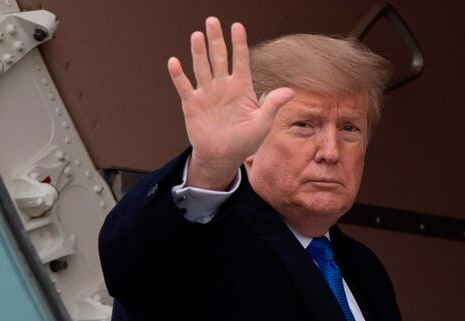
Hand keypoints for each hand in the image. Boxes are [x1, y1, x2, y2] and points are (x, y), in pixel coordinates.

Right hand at [167, 17, 294, 189]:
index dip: (239, 44)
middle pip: (219, 58)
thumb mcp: (263, 124)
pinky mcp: (192, 104)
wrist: (223, 157)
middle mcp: (223, 86)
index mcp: (241, 88)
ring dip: (199, 52)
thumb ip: (272, 105)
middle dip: (216, 40)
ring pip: (202, 68)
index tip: (237, 26)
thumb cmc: (245, 141)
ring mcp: (207, 93)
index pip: (240, 61)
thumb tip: (290, 91)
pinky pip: (184, 87)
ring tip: (197, 35)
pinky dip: (179, 75)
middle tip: (212, 20)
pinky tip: (174, 62)